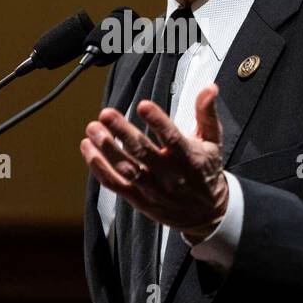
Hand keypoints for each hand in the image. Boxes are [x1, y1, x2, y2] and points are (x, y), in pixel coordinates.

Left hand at [80, 82, 229, 241]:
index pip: (172, 138)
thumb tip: (209, 88)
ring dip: (107, 149)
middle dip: (122, 131)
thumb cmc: (206, 172)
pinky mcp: (139, 199)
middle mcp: (169, 174)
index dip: (157, 121)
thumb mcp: (213, 141)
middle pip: (142, 151)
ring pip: (126, 168)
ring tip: (93, 130)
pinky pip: (115, 184)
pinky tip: (89, 150)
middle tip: (106, 114)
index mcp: (189, 157)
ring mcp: (152, 188)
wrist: (206, 214)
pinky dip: (99, 168)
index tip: (143, 105)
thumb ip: (207, 113)